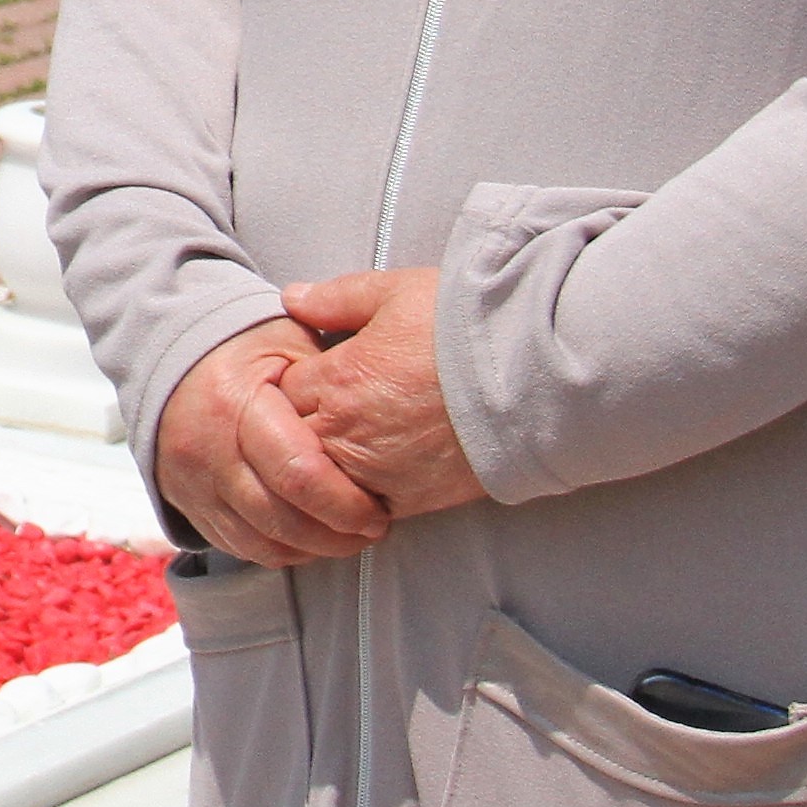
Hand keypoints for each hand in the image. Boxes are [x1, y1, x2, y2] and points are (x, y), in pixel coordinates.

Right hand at [155, 322, 388, 565]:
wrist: (173, 361)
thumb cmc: (246, 350)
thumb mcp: (289, 339)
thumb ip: (332, 367)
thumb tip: (386, 401)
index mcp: (235, 403)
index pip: (298, 474)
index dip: (346, 503)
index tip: (380, 509)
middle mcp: (207, 450)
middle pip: (281, 519)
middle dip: (337, 535)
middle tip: (372, 528)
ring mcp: (192, 484)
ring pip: (261, 542)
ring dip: (313, 549)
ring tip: (348, 537)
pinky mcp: (188, 507)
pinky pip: (240, 547)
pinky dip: (281, 551)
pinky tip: (310, 537)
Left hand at [281, 268, 489, 518]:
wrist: (530, 377)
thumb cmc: (464, 328)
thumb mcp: (395, 293)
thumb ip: (336, 298)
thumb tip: (293, 298)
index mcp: (334, 379)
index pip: (276, 393)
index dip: (288, 385)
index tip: (305, 379)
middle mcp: (344, 431)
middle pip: (289, 443)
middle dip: (294, 430)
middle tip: (314, 418)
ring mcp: (374, 472)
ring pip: (318, 484)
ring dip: (321, 470)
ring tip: (340, 452)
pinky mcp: (408, 502)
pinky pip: (359, 513)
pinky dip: (355, 501)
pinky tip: (365, 484)